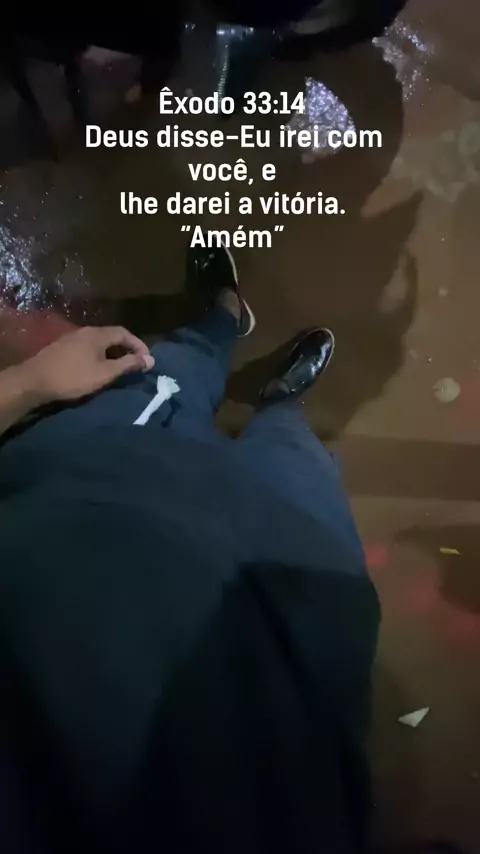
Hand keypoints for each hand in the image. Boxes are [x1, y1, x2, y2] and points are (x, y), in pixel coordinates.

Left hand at [18, 326, 154, 405]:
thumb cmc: (73, 377)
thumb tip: (150, 359)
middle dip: (126, 349)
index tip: (147, 360)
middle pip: (111, 336)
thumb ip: (128, 365)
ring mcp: (72, 338)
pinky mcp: (63, 348)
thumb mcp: (105, 373)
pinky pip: (88, 348)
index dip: (138, 345)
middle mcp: (85, 331)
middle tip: (136, 364)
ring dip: (112, 353)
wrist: (35, 381)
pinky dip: (99, 355)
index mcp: (97, 334)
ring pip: (99, 342)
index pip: (124, 333)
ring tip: (120, 368)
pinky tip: (98, 368)